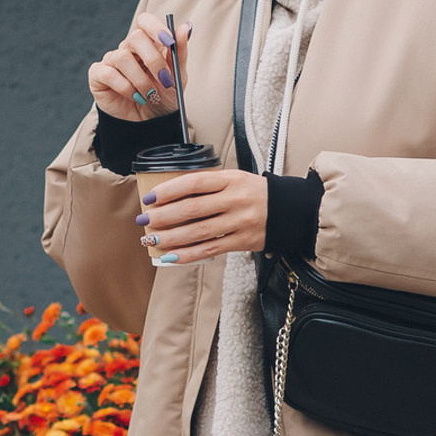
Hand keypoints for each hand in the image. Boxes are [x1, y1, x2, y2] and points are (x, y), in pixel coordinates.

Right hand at [89, 14, 190, 121]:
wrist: (150, 123)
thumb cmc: (163, 97)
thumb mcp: (177, 76)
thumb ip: (179, 52)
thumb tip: (186, 27)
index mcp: (148, 44)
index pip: (145, 21)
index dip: (155, 27)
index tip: (169, 42)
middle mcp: (128, 49)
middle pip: (135, 37)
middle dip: (153, 60)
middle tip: (164, 79)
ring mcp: (112, 61)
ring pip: (122, 57)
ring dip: (140, 80)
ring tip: (150, 95)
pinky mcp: (98, 75)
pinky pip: (109, 73)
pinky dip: (126, 88)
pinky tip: (135, 97)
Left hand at [137, 169, 267, 263]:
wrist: (290, 210)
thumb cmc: (253, 193)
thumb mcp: (234, 179)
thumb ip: (208, 186)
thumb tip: (170, 198)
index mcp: (231, 179)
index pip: (193, 183)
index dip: (169, 191)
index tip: (150, 198)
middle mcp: (235, 200)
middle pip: (192, 210)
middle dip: (163, 217)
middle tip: (145, 221)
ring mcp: (239, 222)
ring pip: (198, 232)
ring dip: (171, 238)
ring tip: (151, 240)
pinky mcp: (242, 242)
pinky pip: (210, 250)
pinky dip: (188, 254)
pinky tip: (171, 256)